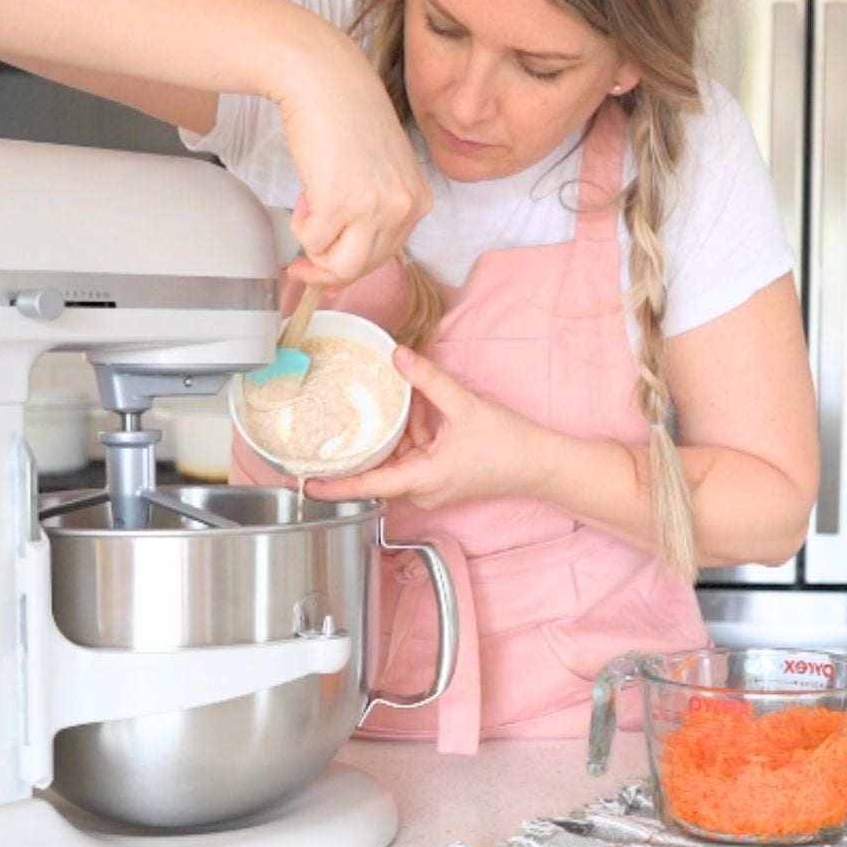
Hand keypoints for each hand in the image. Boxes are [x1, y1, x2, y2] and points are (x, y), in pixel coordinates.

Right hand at [274, 24, 430, 285]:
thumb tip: (339, 270)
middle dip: (327, 268)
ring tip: (307, 216)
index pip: (387, 257)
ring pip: (340, 265)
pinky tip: (305, 196)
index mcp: (418, 201)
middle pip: (363, 267)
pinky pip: (313, 241)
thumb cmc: (346, 115)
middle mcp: (404, 208)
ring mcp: (375, 208)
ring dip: (315, 249)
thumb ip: (371, 215)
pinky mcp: (340, 203)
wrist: (325, 78)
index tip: (326, 268)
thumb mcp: (379, 171)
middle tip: (301, 263)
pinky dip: (300, 226)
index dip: (351, 265)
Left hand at [303, 346, 542, 506]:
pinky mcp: (441, 478)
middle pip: (380, 464)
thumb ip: (429, 381)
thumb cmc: (511, 446)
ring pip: (399, 456)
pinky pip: (416, 454)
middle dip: (374, 435)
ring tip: (411, 401)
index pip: (367, 485)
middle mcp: (423, 489)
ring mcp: (432, 486)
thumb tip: (399, 357)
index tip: (304, 483)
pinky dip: (416, 432)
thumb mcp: (466, 406)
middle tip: (353, 413)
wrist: (541, 465)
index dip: (333, 485)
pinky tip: (426, 409)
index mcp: (423, 479)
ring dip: (400, 429)